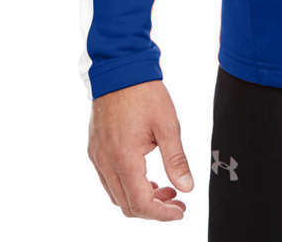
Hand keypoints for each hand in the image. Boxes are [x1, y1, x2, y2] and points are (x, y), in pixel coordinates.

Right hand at [88, 79, 193, 220]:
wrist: (120, 68)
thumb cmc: (144, 92)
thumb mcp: (167, 125)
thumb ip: (176, 160)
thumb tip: (187, 187)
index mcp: (124, 158)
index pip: (140, 203)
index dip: (161, 214)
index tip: (180, 210)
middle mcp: (105, 161)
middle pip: (126, 204)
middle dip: (153, 209)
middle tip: (175, 200)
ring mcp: (97, 156)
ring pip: (115, 194)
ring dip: (139, 197)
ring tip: (163, 187)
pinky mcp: (95, 148)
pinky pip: (108, 179)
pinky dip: (127, 185)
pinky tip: (145, 174)